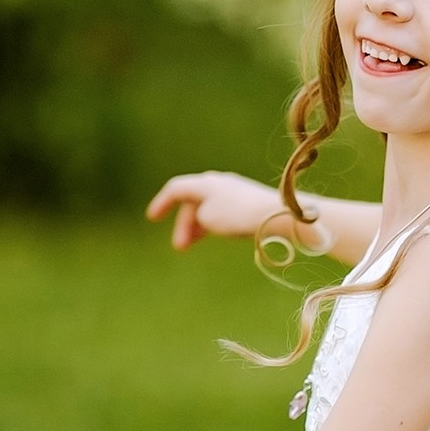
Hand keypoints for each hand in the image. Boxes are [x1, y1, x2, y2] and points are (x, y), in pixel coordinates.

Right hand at [148, 170, 290, 249]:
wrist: (276, 215)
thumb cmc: (239, 216)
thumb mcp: (208, 218)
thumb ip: (198, 216)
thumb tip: (206, 217)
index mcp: (205, 183)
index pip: (176, 189)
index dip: (162, 203)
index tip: (153, 218)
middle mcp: (218, 182)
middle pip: (192, 200)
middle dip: (183, 224)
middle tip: (181, 247)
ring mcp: (233, 190)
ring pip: (207, 206)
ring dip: (197, 225)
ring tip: (194, 243)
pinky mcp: (247, 201)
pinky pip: (221, 210)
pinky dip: (212, 223)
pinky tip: (216, 233)